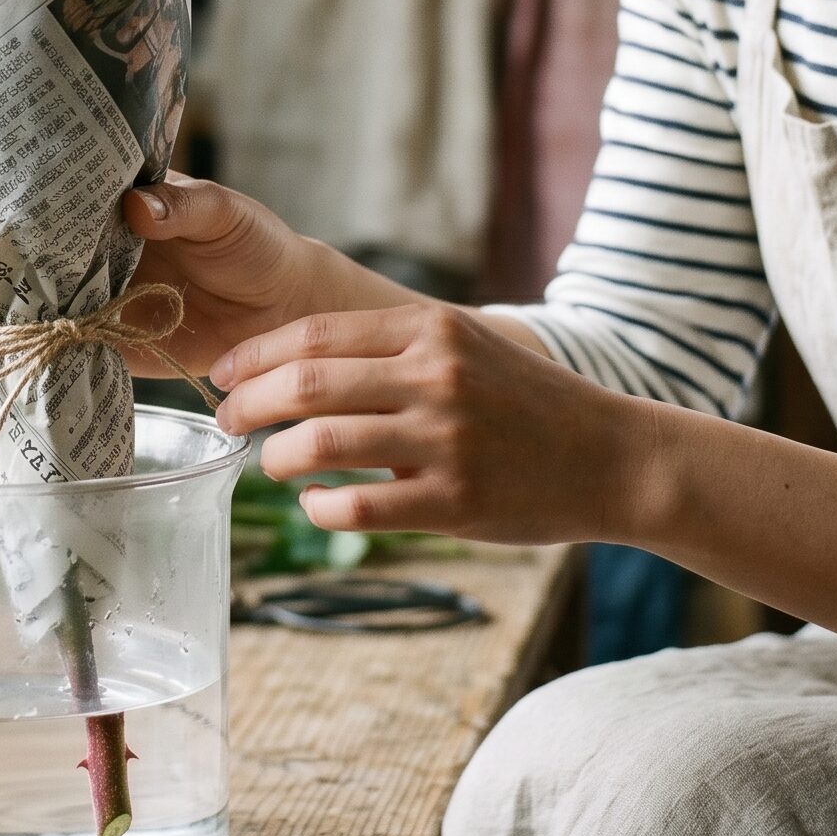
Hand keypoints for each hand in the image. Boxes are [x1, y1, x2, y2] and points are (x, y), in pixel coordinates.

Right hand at [0, 173, 353, 378]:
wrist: (284, 312)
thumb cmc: (255, 244)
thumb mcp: (227, 214)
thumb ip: (184, 207)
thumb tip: (139, 205)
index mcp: (107, 203)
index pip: (34, 186)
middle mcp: (86, 247)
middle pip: (6, 243)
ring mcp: (88, 297)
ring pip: (14, 298)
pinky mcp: (101, 345)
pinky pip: (44, 351)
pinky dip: (6, 362)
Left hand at [209, 302, 638, 544]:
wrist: (614, 456)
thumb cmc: (527, 402)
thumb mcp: (465, 345)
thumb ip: (392, 347)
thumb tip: (293, 361)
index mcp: (431, 329)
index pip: (314, 332)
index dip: (254, 356)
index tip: (222, 374)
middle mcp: (435, 376)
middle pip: (304, 384)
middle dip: (247, 404)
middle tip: (227, 422)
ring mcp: (445, 440)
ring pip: (319, 444)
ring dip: (277, 457)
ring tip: (272, 463)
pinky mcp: (455, 501)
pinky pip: (357, 506)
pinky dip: (319, 505)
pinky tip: (317, 503)